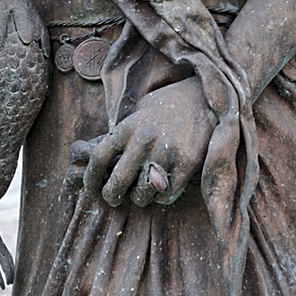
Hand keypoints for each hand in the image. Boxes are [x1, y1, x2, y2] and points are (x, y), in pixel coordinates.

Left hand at [81, 76, 213, 208]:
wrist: (204, 97)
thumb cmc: (167, 106)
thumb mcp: (139, 112)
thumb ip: (123, 136)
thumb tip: (103, 164)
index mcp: (127, 127)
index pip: (98, 159)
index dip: (91, 180)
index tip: (92, 190)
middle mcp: (143, 140)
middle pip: (116, 184)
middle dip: (112, 197)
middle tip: (116, 198)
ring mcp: (166, 152)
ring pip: (141, 196)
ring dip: (141, 198)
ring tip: (145, 189)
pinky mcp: (188, 163)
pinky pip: (166, 196)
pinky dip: (163, 197)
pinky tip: (165, 185)